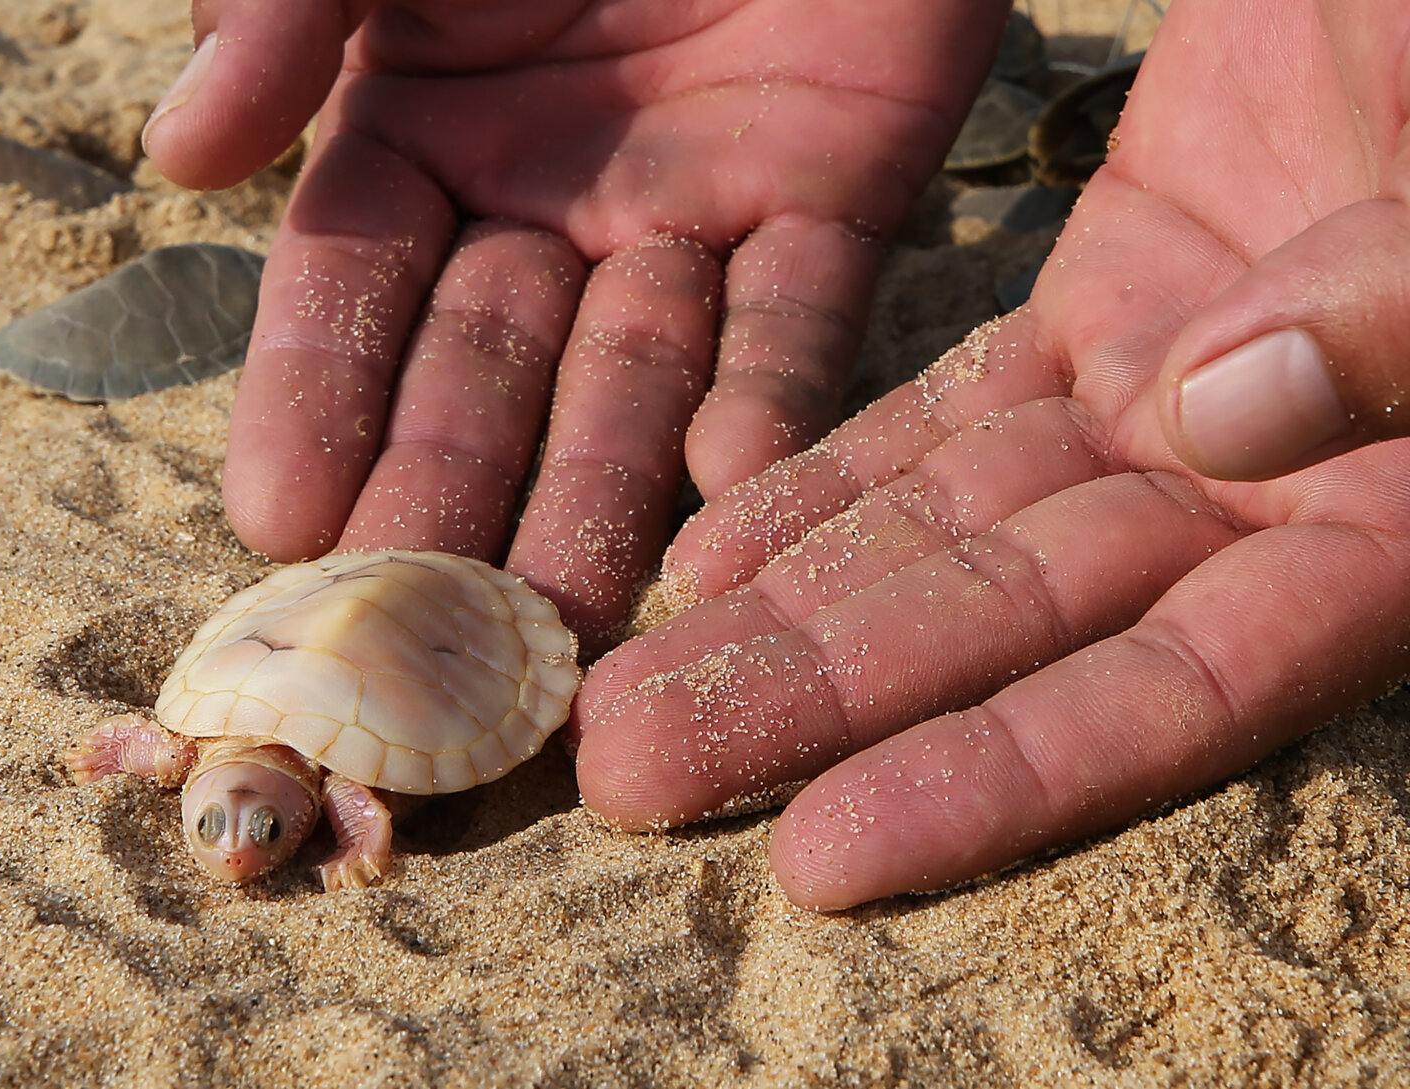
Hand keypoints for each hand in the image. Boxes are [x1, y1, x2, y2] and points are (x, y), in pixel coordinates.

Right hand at [141, 0, 1006, 645]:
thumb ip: (285, 8)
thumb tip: (183, 159)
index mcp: (423, 126)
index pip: (349, 291)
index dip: (313, 402)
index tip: (280, 528)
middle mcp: (548, 197)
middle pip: (488, 372)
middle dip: (451, 495)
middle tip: (418, 633)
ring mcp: (689, 211)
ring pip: (635, 380)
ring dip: (599, 497)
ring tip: (561, 624)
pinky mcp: (829, 201)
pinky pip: (799, 318)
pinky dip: (769, 403)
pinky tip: (732, 499)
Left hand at [574, 0, 1409, 908]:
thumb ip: (1399, 312)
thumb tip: (1218, 420)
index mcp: (1395, 518)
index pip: (1178, 692)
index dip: (999, 781)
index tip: (818, 861)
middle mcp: (1264, 493)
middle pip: (1010, 629)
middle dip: (819, 703)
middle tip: (631, 774)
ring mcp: (1165, 400)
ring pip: (949, 530)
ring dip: (787, 608)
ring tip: (624, 689)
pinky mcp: (1097, 310)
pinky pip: (944, 416)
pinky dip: (831, 479)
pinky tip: (708, 550)